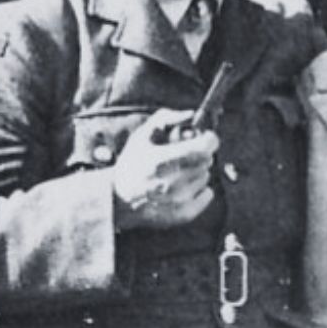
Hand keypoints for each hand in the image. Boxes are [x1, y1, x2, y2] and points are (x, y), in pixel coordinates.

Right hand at [111, 113, 218, 228]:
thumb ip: (166, 119)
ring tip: (177, 173)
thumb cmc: (131, 164)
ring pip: (206, 176)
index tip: (202, 137)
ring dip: (197, 172)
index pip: (205, 146)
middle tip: (183, 155)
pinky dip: (200, 189)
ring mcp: (180, 199)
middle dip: (199, 154)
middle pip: (207, 160)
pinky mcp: (184, 213)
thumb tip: (190, 114)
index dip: (208, 139)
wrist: (118, 199)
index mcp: (164, 159)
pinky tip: (184, 187)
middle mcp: (174, 181)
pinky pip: (208, 195)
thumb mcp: (142, 135)